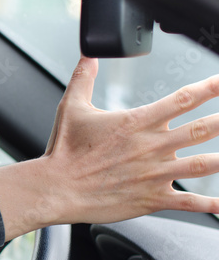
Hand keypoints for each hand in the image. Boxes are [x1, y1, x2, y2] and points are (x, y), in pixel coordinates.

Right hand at [0, 57, 218, 240]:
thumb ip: (84, 78)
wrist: (56, 188)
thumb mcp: (71, 107)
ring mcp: (155, 174)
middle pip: (202, 129)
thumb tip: (89, 55)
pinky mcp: (152, 198)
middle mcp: (151, 146)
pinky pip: (189, 203)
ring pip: (203, 165)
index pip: (182, 99)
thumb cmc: (63, 150)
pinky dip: (212, 204)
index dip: (210, 88)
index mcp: (136, 122)